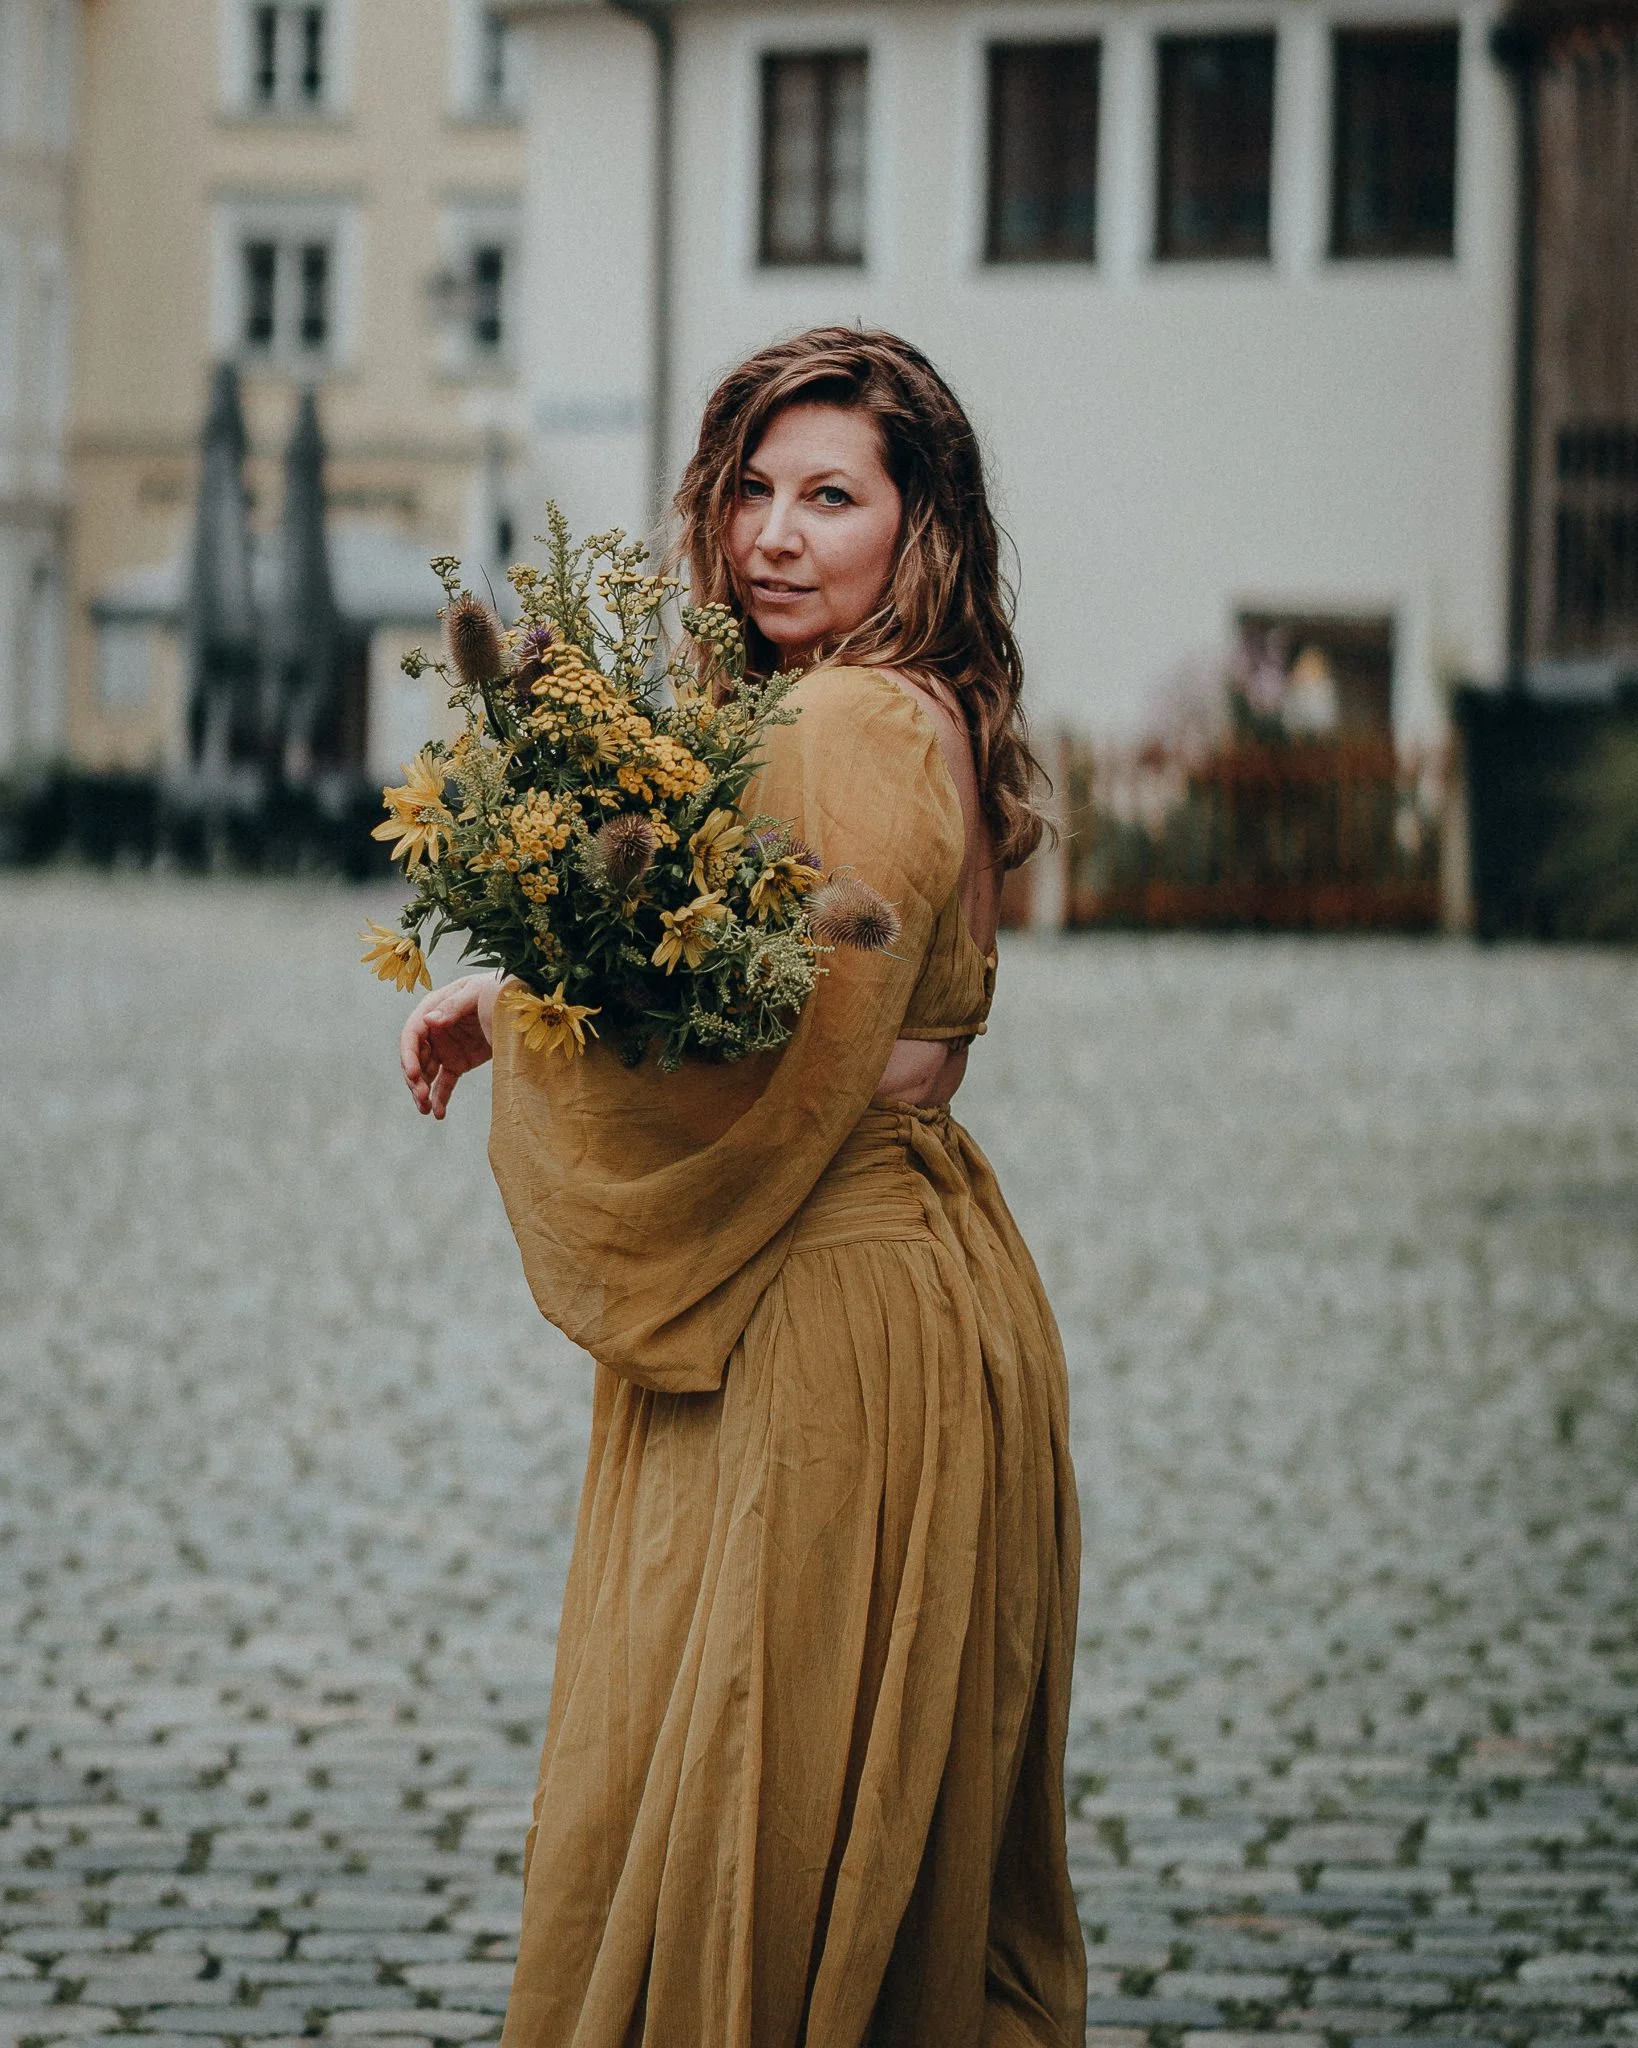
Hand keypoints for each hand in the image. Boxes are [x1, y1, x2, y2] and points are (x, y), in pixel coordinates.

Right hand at [400, 973, 502, 1119]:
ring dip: (423, 1091)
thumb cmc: (503, 992)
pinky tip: (438, 1114)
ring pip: (426, 1073)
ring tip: (426, 1110)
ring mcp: (446, 1047)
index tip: (414, 1074)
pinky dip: (440, 1098)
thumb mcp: (479, 994)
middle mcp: (435, 1028)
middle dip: (415, 1079)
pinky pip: (445, 1082)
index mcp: (435, 1007)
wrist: (528, 1008)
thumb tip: (428, 1020)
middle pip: (416, 1056)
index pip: (413, 1033)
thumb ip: (454, 1006)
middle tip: (422, 1098)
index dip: (409, 1054)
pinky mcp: (459, 1062)